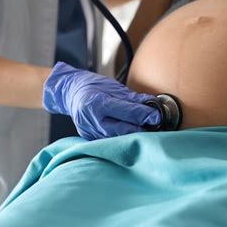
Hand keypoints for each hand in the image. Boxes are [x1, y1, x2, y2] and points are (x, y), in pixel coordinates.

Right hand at [43, 62, 160, 139]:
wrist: (69, 93)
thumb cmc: (92, 86)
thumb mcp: (112, 86)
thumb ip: (131, 97)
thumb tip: (151, 103)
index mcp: (97, 103)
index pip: (126, 112)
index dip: (144, 114)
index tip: (157, 116)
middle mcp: (93, 120)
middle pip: (123, 130)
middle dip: (141, 129)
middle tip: (155, 126)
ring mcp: (90, 132)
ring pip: (117, 138)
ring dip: (133, 135)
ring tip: (147, 130)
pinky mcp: (90, 138)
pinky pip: (110, 140)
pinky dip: (122, 137)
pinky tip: (133, 134)